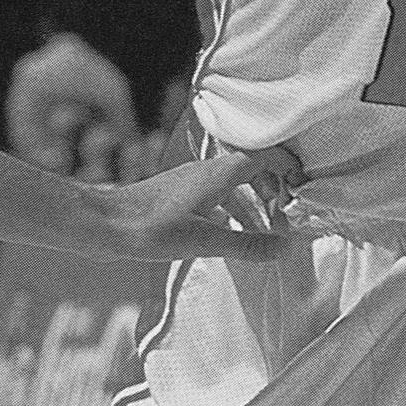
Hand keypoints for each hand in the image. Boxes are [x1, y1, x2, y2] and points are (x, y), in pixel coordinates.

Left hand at [83, 143, 305, 260]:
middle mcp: (208, 171)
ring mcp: (193, 182)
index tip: (303, 193)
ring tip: (265, 235)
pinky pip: (219, 198)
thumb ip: (248, 245)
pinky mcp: (181, 196)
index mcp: (219, 173)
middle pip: (254, 170)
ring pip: (236, 186)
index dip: (290, 170)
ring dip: (255, 206)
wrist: (103, 225)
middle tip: (286, 219)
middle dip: (276, 191)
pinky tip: (232, 238)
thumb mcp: (204, 241)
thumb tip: (286, 248)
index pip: (267, 157)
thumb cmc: (149, 228)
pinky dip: (234, 214)